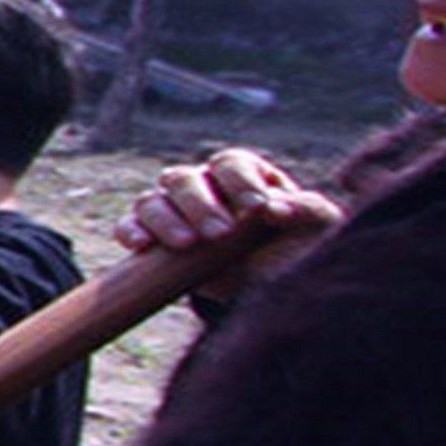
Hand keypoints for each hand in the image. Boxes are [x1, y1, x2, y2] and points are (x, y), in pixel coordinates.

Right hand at [118, 144, 339, 303]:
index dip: (239, 182)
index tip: (257, 209)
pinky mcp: (152, 239)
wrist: (271, 281)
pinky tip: (141, 247)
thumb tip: (276, 209)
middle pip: (184, 179)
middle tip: (220, 234)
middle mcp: (201, 186)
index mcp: (239, 173)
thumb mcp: (315, 225)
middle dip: (200, 205)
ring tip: (186, 245)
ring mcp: (172, 211)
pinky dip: (131, 233)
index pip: (229, 164)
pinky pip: (130, 227)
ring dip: (165, 220)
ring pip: (152, 201)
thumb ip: (304, 209)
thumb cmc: (297, 244)